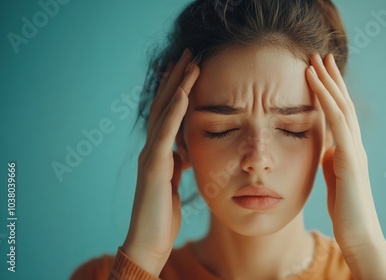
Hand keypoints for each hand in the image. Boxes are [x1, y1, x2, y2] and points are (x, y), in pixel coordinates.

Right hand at [121, 49, 198, 275]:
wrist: (150, 240)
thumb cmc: (164, 213)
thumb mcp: (176, 181)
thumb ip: (179, 163)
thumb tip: (187, 151)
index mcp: (159, 151)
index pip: (169, 113)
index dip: (177, 89)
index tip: (189, 68)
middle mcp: (152, 148)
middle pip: (165, 106)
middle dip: (177, 78)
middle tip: (189, 54)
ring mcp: (151, 156)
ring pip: (164, 114)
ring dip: (177, 86)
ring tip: (189, 63)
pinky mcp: (154, 167)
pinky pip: (164, 134)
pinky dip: (173, 112)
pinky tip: (182, 93)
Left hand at [306, 53, 385, 278]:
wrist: (358, 234)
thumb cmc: (345, 209)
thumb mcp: (334, 177)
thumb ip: (330, 159)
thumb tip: (323, 147)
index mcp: (349, 149)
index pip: (340, 113)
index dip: (331, 91)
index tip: (320, 71)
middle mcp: (354, 145)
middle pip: (343, 104)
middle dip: (331, 78)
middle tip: (320, 55)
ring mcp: (354, 151)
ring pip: (342, 108)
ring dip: (328, 83)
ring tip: (316, 61)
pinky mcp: (350, 160)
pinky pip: (338, 123)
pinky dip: (326, 101)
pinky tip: (316, 85)